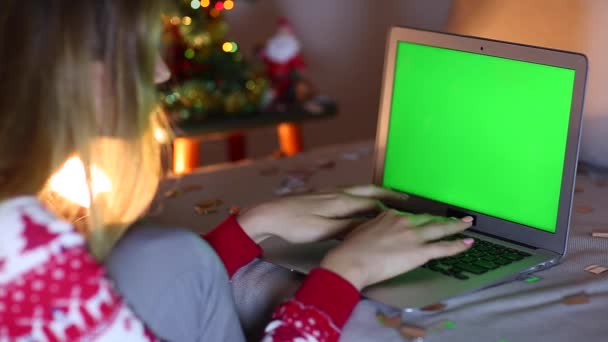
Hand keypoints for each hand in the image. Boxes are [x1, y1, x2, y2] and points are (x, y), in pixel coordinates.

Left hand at [236, 185, 406, 242]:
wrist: (269, 214)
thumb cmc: (295, 224)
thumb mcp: (323, 230)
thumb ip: (347, 228)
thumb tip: (370, 227)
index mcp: (341, 201)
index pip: (372, 203)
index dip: (391, 207)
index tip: (407, 212)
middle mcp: (338, 193)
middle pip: (369, 191)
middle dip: (388, 193)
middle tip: (405, 198)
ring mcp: (329, 193)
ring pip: (359, 191)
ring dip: (375, 193)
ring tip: (388, 198)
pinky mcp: (321, 196)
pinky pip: (349, 193)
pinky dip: (361, 196)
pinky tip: (359, 203)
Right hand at [320, 210, 473, 289]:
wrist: (351, 261)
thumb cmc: (350, 250)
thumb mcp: (360, 230)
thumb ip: (373, 228)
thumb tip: (375, 232)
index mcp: (389, 216)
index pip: (408, 217)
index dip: (418, 221)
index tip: (422, 222)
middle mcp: (404, 222)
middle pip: (428, 219)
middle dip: (443, 218)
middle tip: (455, 216)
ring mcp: (413, 236)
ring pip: (440, 229)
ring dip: (456, 226)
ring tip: (467, 223)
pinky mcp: (420, 252)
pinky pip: (444, 248)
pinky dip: (458, 245)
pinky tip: (468, 243)